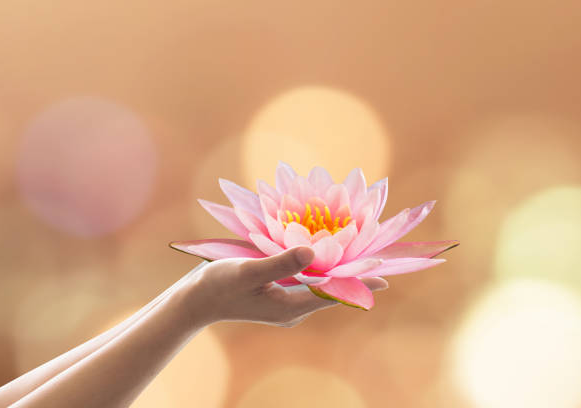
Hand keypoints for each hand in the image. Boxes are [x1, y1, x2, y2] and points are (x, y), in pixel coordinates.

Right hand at [183, 246, 388, 327]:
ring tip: (361, 254)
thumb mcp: (248, 271)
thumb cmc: (219, 286)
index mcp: (291, 307)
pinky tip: (325, 253)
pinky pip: (307, 280)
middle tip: (380, 258)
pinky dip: (319, 267)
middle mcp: (293, 307)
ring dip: (338, 269)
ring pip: (320, 284)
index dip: (359, 283)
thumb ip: (280, 262)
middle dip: (354, 275)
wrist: (195, 300)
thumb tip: (312, 251)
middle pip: (331, 290)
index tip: (385, 276)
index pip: (333, 295)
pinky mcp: (279, 292)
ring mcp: (286, 301)